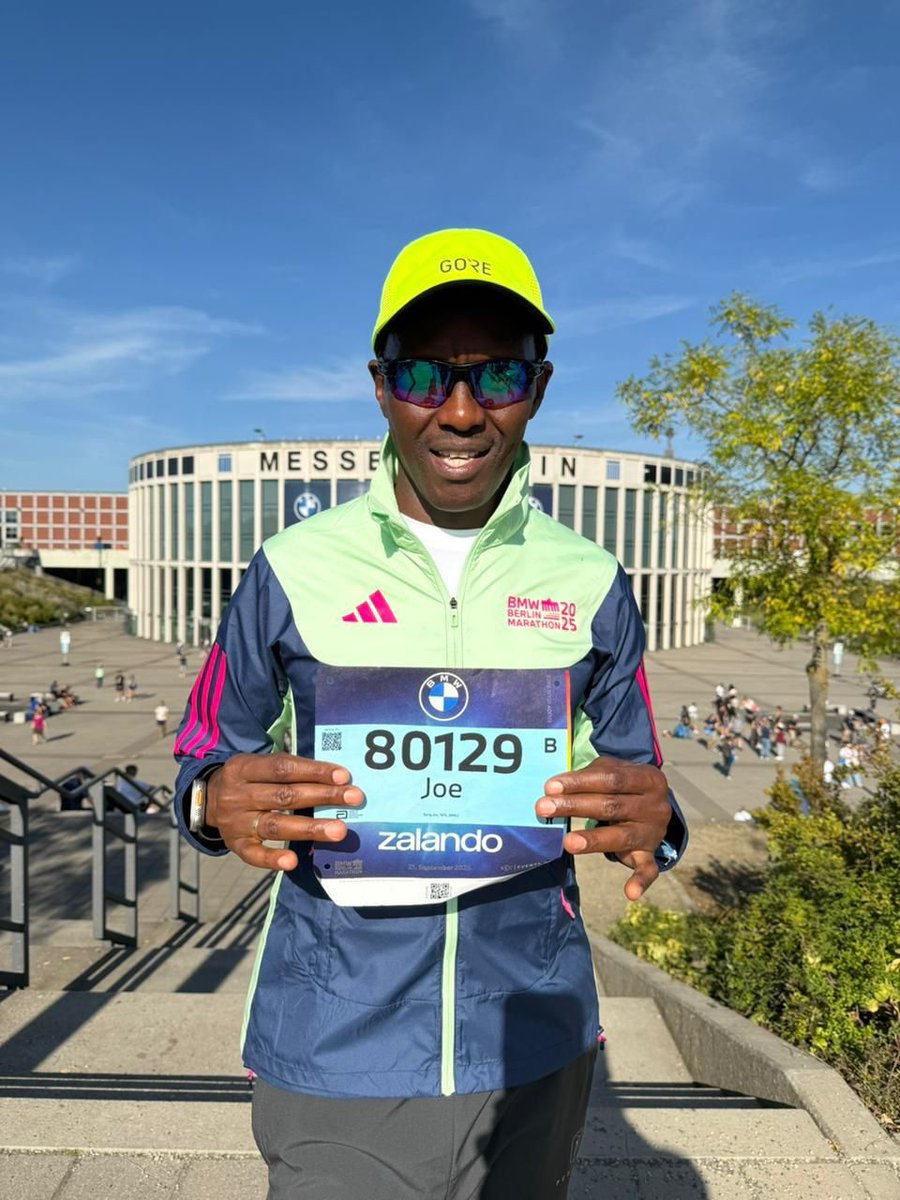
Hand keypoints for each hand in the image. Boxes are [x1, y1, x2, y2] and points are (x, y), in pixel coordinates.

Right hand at [205, 752, 363, 871]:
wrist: (204, 800)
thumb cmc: (247, 780)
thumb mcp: (256, 765)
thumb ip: (286, 770)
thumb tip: (335, 778)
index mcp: (243, 767)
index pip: (282, 768)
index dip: (314, 771)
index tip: (344, 776)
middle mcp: (237, 794)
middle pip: (284, 796)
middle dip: (322, 796)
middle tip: (355, 799)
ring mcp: (235, 821)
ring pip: (275, 825)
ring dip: (310, 828)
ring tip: (339, 830)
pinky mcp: (235, 844)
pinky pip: (253, 854)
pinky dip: (272, 859)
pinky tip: (292, 862)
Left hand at [535, 756, 670, 900]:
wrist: (654, 806)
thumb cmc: (623, 785)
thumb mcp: (614, 770)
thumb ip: (591, 774)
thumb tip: (556, 786)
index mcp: (648, 779)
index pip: (611, 778)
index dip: (580, 782)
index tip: (550, 786)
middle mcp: (655, 806)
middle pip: (611, 806)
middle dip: (574, 806)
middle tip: (543, 807)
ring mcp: (653, 833)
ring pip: (621, 837)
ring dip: (593, 840)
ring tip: (568, 842)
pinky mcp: (650, 855)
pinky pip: (648, 871)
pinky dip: (640, 882)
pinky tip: (630, 893)